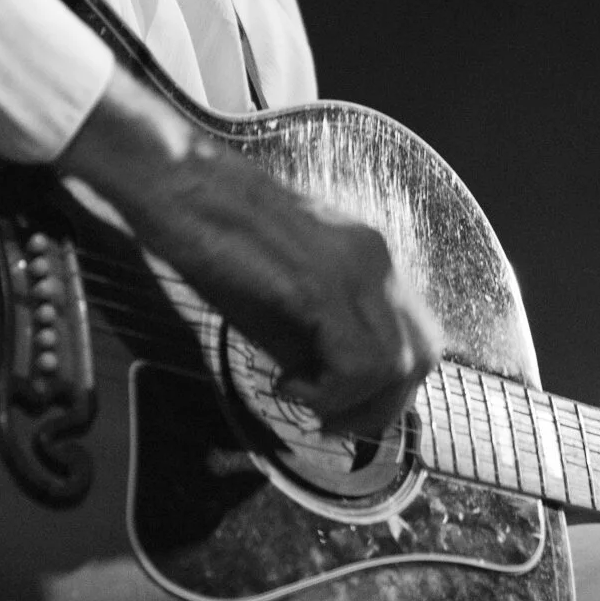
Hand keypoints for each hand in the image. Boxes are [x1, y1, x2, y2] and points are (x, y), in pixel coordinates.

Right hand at [54, 64, 442, 434]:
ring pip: (400, 365)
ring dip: (352, 403)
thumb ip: (316, 341)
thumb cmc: (214, 237)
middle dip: (380, 407)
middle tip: (326, 419)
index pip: (418, 340)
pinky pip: (359, 362)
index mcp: (370, 259)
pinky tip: (286, 382)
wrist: (176, 181)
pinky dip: (329, 393)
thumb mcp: (278, 299)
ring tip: (300, 395)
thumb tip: (336, 396)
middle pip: (424, 356)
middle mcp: (376, 259)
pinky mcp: (321, 280)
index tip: (335, 409)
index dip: (386, 392)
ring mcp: (355, 266)